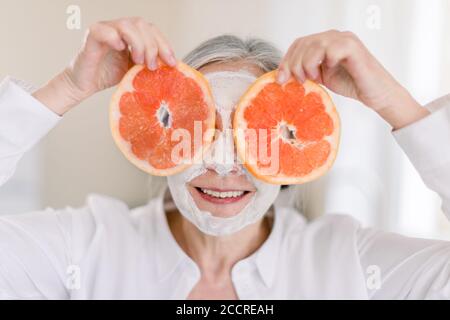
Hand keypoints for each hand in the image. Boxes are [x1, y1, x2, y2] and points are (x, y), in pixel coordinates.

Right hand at [33, 17, 175, 115]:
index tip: (172, 63)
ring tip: (138, 61)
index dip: (164, 44)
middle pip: (142, 24)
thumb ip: (150, 64)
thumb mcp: (136, 70)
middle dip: (153, 46)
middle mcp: (119, 28)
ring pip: (126, 25)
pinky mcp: (92, 37)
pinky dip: (115, 38)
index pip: (152, 30)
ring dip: (138, 43)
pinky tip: (121, 49)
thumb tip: (173, 68)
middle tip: (153, 65)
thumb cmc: (108, 75)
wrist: (84, 85)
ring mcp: (105, 30)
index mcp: (131, 34)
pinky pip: (104, 30)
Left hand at [277, 30, 429, 129]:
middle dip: (294, 64)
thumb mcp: (321, 77)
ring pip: (315, 44)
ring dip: (308, 64)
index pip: (298, 44)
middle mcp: (334, 36)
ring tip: (315, 78)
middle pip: (303, 43)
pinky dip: (326, 62)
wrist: (375, 94)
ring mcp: (344, 39)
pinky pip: (331, 49)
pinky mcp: (353, 47)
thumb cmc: (351, 84)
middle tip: (299, 80)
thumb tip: (281, 76)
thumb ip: (305, 71)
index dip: (286, 60)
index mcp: (325, 41)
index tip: (280, 79)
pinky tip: (329, 71)